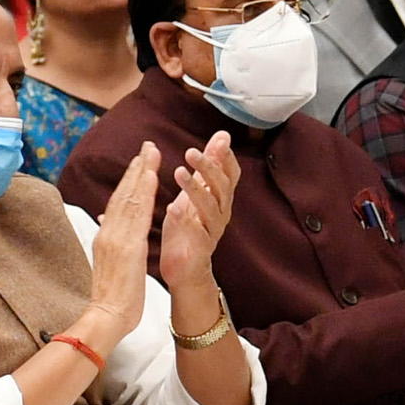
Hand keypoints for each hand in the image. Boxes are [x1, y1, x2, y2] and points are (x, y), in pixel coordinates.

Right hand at [87, 144, 155, 342]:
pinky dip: (143, 193)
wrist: (105, 317)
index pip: (119, 202)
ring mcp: (116, 238)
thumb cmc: (112, 298)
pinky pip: (137, 215)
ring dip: (141, 173)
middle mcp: (109, 232)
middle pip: (123, 194)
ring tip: (151, 152)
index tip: (139, 162)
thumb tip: (110, 230)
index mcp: (106, 237)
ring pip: (129, 198)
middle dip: (136, 168)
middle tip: (147, 146)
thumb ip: (112, 245)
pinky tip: (151, 177)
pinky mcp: (127, 247)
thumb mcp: (111, 266)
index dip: (129, 180)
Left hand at [159, 131, 240, 323]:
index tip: (219, 141)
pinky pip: (197, 233)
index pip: (231, 174)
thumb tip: (223, 136)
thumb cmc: (189, 226)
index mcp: (220, 198)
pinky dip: (186, 220)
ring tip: (178, 173)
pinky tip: (173, 208)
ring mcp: (212, 231)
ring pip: (210, 207)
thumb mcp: (197, 190)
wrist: (184, 269)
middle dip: (208, 168)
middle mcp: (221, 213)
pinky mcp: (201, 249)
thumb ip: (209, 165)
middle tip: (191, 152)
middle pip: (222, 187)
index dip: (227, 158)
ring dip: (195, 188)